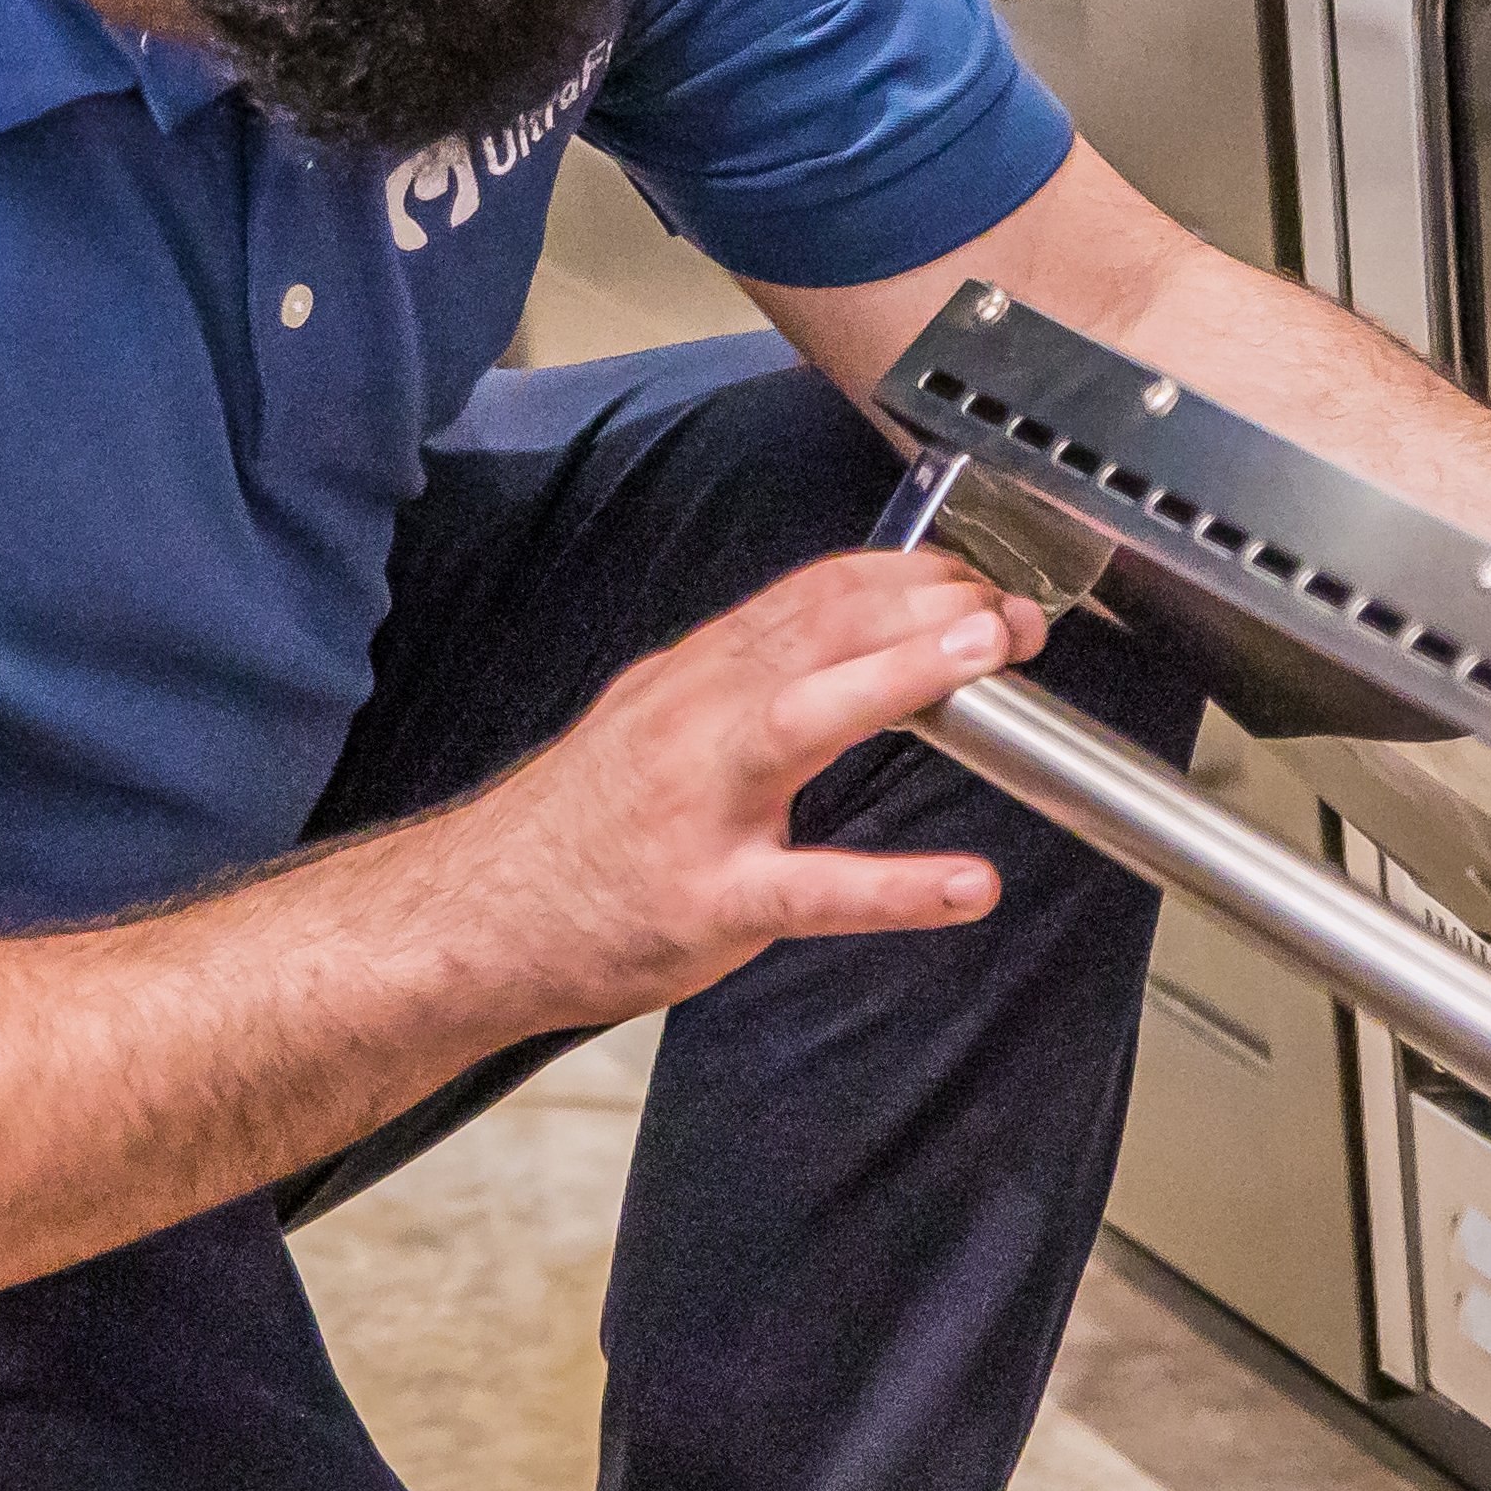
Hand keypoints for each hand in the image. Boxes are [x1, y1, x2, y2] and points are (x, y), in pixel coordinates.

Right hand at [429, 550, 1043, 1035]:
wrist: (477, 918)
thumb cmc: (582, 830)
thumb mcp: (657, 724)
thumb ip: (746, 684)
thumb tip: (847, 641)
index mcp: (695, 679)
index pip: (811, 595)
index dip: (906, 573)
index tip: (980, 571)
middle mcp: (695, 722)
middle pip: (815, 632)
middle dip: (923, 604)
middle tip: (1013, 605)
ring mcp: (698, 811)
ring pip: (801, 720)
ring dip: (899, 676)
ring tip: (985, 655)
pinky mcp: (705, 903)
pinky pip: (809, 893)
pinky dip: (895, 887)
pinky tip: (966, 887)